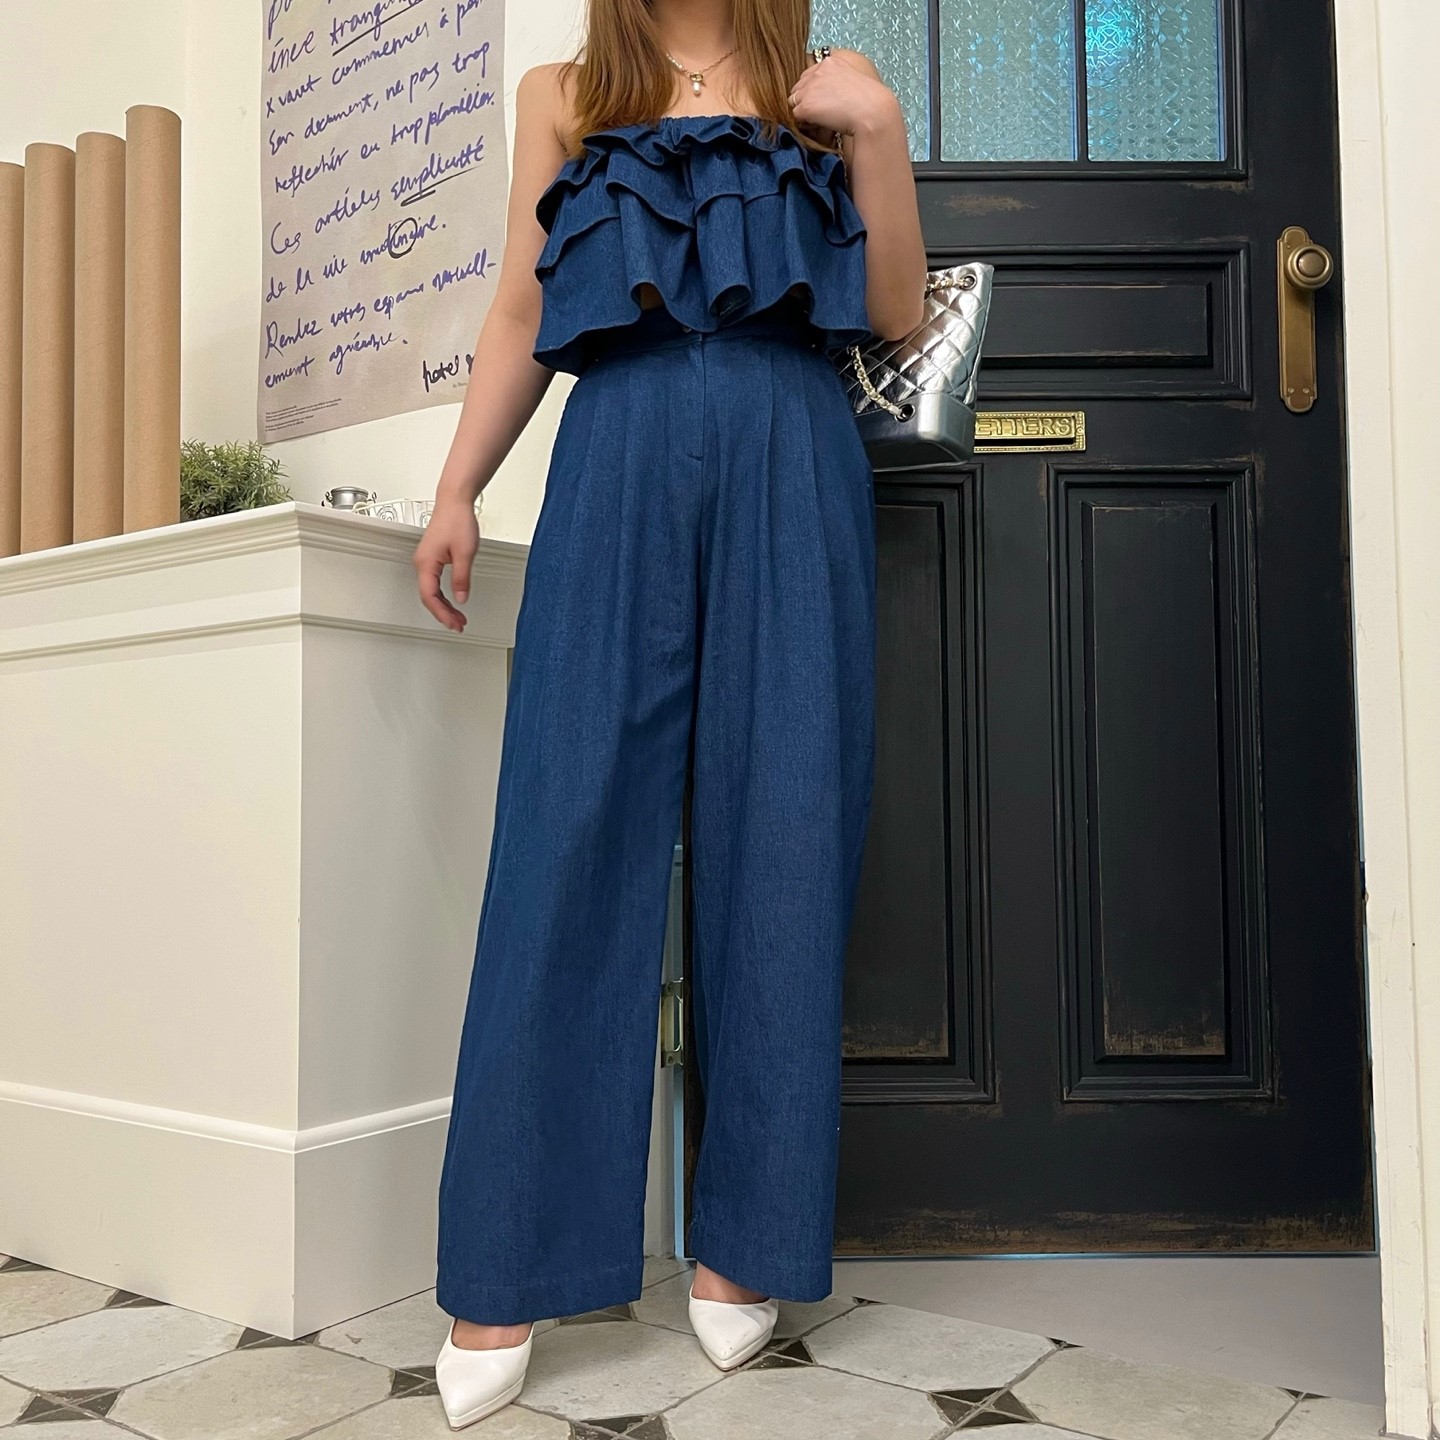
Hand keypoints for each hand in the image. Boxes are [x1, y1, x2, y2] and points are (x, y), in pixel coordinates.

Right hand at [413, 495, 478, 632]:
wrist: (454, 502)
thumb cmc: (457, 520)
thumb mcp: (465, 553)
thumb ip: (461, 578)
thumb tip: (461, 598)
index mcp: (425, 563)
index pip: (430, 597)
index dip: (442, 613)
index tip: (454, 624)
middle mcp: (422, 563)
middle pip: (429, 597)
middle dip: (443, 613)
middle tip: (458, 625)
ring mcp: (425, 561)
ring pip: (431, 591)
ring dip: (444, 606)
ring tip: (458, 617)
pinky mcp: (432, 558)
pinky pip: (434, 583)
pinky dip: (443, 595)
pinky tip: (453, 601)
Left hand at [788, 49, 902, 138]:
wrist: (872, 112)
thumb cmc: (869, 102)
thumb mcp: (853, 80)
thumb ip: (836, 81)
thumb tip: (826, 94)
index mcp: (830, 62)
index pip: (809, 75)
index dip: (813, 90)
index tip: (825, 101)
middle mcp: (818, 71)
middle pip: (798, 87)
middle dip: (806, 99)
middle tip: (823, 111)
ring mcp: (810, 88)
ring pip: (794, 101)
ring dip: (804, 111)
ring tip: (822, 118)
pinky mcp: (806, 105)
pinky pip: (796, 116)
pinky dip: (805, 122)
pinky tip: (820, 124)